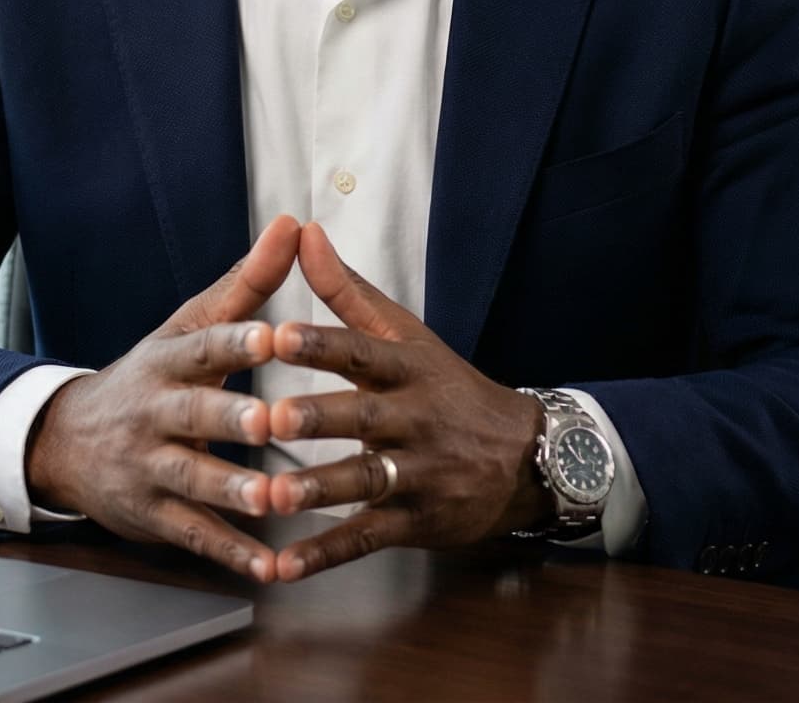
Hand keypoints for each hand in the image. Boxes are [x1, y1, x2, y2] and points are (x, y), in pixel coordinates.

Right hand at [23, 214, 299, 580]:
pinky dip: (231, 552)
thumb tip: (292, 224)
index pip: (203, 345)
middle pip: (193, 413)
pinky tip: (270, 566)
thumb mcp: (188, 327)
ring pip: (191, 478)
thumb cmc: (151, 378)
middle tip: (269, 420)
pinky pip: (193, 534)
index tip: (273, 334)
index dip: (236, 341)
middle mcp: (156, 412)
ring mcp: (150, 466)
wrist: (66, 441)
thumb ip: (246, 283)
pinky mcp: (152, 514)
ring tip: (272, 500)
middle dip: (230, 418)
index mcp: (170, 361)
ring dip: (232, 490)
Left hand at [262, 222, 550, 579]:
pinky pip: (366, 538)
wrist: (526, 458)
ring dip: (318, 490)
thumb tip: (304, 232)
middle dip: (317, 417)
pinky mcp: (416, 520)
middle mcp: (414, 419)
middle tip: (271, 415)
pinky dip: (326, 554)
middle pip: (362, 416)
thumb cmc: (449, 389)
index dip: (320, 343)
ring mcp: (418, 473)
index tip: (276, 334)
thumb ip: (348, 291)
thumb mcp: (407, 336)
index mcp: (407, 368)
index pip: (361, 350)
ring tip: (273, 497)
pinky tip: (284, 566)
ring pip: (364, 480)